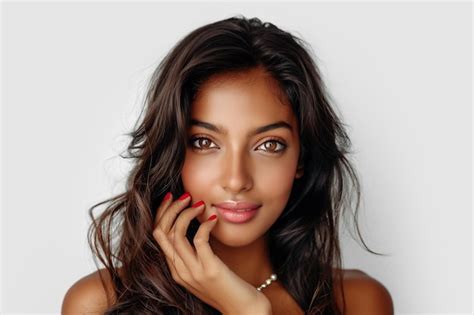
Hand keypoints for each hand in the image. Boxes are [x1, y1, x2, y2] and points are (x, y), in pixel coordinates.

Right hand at [152, 192, 271, 314]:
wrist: (243, 310)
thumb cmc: (227, 286)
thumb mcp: (204, 268)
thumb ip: (195, 252)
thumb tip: (195, 224)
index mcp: (175, 269)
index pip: (158, 235)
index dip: (162, 213)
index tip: (172, 197)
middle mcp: (179, 270)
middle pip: (162, 232)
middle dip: (170, 209)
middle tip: (185, 195)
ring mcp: (193, 271)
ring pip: (176, 234)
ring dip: (186, 213)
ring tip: (199, 203)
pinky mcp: (209, 270)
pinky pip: (199, 240)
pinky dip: (204, 224)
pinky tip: (213, 218)